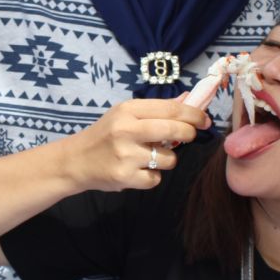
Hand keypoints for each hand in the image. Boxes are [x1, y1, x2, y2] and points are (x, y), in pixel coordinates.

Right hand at [61, 98, 209, 192]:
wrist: (75, 160)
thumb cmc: (105, 135)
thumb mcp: (126, 115)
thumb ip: (157, 109)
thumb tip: (188, 100)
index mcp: (128, 110)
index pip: (171, 108)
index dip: (193, 114)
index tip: (204, 120)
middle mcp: (126, 130)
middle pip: (174, 131)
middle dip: (189, 134)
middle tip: (190, 136)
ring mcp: (125, 155)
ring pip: (169, 159)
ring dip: (167, 160)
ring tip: (150, 157)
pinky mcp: (124, 177)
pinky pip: (155, 179)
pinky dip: (151, 177)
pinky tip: (137, 170)